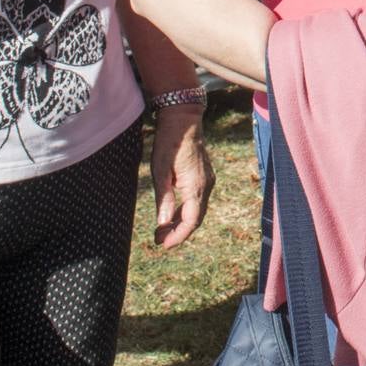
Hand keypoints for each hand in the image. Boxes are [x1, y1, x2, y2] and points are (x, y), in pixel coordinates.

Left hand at [150, 105, 213, 248]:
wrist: (183, 119)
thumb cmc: (170, 143)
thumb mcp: (160, 171)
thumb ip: (163, 199)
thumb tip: (162, 223)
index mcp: (196, 186)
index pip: (191, 221)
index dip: (178, 236)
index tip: (163, 245)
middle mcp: (206, 186)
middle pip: (195, 218)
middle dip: (178, 232)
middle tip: (158, 240)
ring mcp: (207, 180)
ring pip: (196, 210)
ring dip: (181, 222)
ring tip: (162, 230)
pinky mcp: (204, 176)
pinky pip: (196, 200)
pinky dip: (185, 210)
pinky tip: (171, 213)